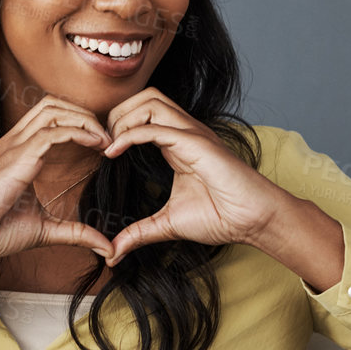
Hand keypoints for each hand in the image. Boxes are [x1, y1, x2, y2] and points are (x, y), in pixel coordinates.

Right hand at [0, 96, 114, 268]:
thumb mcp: (44, 231)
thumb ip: (75, 233)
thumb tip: (105, 247)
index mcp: (17, 154)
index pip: (49, 119)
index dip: (78, 123)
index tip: (101, 145)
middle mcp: (15, 143)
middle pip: (53, 104)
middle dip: (84, 114)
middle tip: (107, 139)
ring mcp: (15, 146)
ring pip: (54, 109)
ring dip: (85, 119)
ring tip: (105, 140)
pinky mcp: (18, 156)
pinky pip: (54, 131)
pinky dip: (80, 132)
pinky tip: (96, 145)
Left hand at [100, 88, 296, 265]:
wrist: (253, 220)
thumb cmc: (221, 217)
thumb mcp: (168, 224)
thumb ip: (139, 233)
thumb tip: (113, 253)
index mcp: (178, 143)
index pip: (142, 112)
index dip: (116, 125)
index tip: (97, 151)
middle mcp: (185, 131)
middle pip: (144, 96)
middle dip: (116, 114)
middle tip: (100, 144)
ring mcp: (192, 134)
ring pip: (149, 101)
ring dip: (121, 119)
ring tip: (107, 147)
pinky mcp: (196, 143)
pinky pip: (155, 127)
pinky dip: (129, 135)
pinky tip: (112, 153)